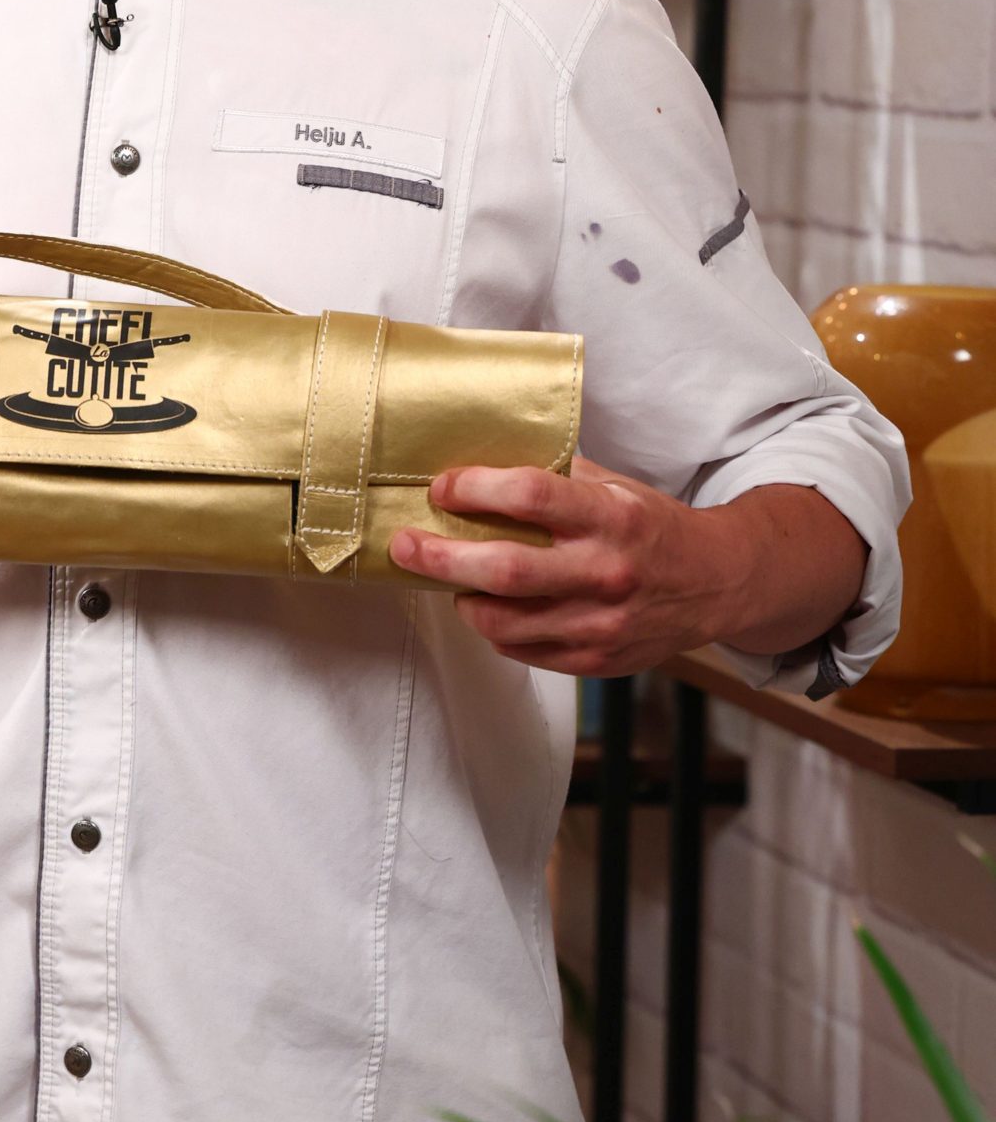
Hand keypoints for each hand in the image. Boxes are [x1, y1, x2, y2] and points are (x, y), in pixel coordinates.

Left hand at [388, 454, 727, 678]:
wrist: (718, 584)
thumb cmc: (653, 528)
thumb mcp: (616, 489)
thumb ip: (559, 477)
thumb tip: (484, 460)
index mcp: (611, 517)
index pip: (532, 495)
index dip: (476, 489)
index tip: (442, 487)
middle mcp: (606, 573)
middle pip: (505, 569)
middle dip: (441, 556)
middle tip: (404, 545)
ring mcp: (601, 624)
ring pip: (505, 621)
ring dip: (463, 600)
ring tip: (449, 580)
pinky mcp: (596, 660)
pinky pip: (523, 651)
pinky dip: (494, 630)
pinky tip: (487, 609)